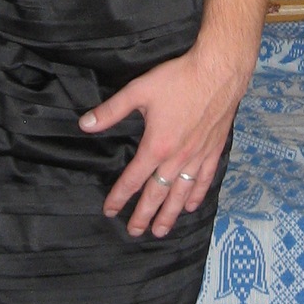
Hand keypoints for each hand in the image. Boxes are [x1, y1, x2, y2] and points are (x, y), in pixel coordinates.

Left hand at [79, 44, 252, 237]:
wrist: (218, 71)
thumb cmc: (178, 79)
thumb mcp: (138, 91)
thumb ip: (111, 111)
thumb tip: (85, 124)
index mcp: (156, 147)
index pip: (133, 179)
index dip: (119, 197)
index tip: (109, 210)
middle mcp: (177, 158)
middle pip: (157, 194)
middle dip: (144, 215)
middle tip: (135, 232)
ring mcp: (198, 157)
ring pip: (181, 194)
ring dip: (170, 214)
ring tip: (160, 231)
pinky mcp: (214, 150)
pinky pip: (204, 180)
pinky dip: (197, 196)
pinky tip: (191, 206)